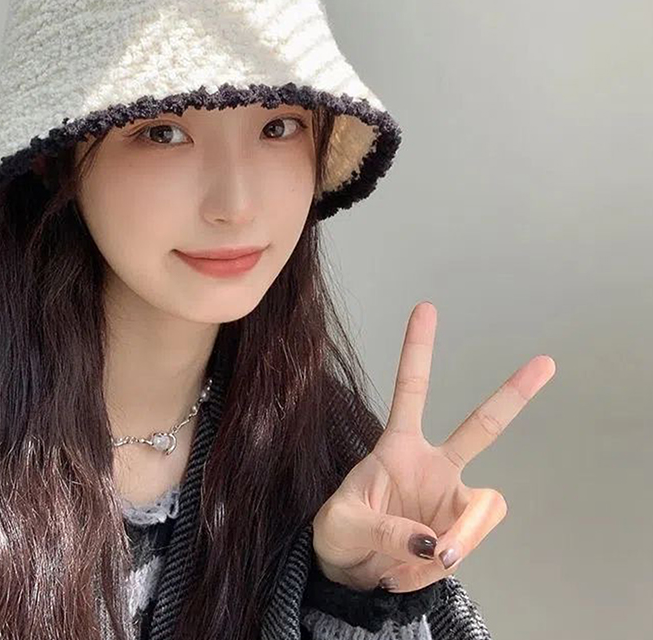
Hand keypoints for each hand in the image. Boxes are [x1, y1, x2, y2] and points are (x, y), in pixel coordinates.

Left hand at [311, 301, 554, 593]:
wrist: (352, 576)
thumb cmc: (340, 535)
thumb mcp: (342, 524)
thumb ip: (385, 530)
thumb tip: (435, 542)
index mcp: (398, 446)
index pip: (411, 389)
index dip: (418, 350)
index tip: (426, 308)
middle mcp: (433, 466)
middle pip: (482, 427)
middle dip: (514, 394)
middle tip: (545, 363)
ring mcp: (451, 499)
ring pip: (485, 505)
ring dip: (464, 532)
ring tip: (431, 553)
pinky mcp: (460, 532)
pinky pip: (472, 541)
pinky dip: (452, 556)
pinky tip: (424, 563)